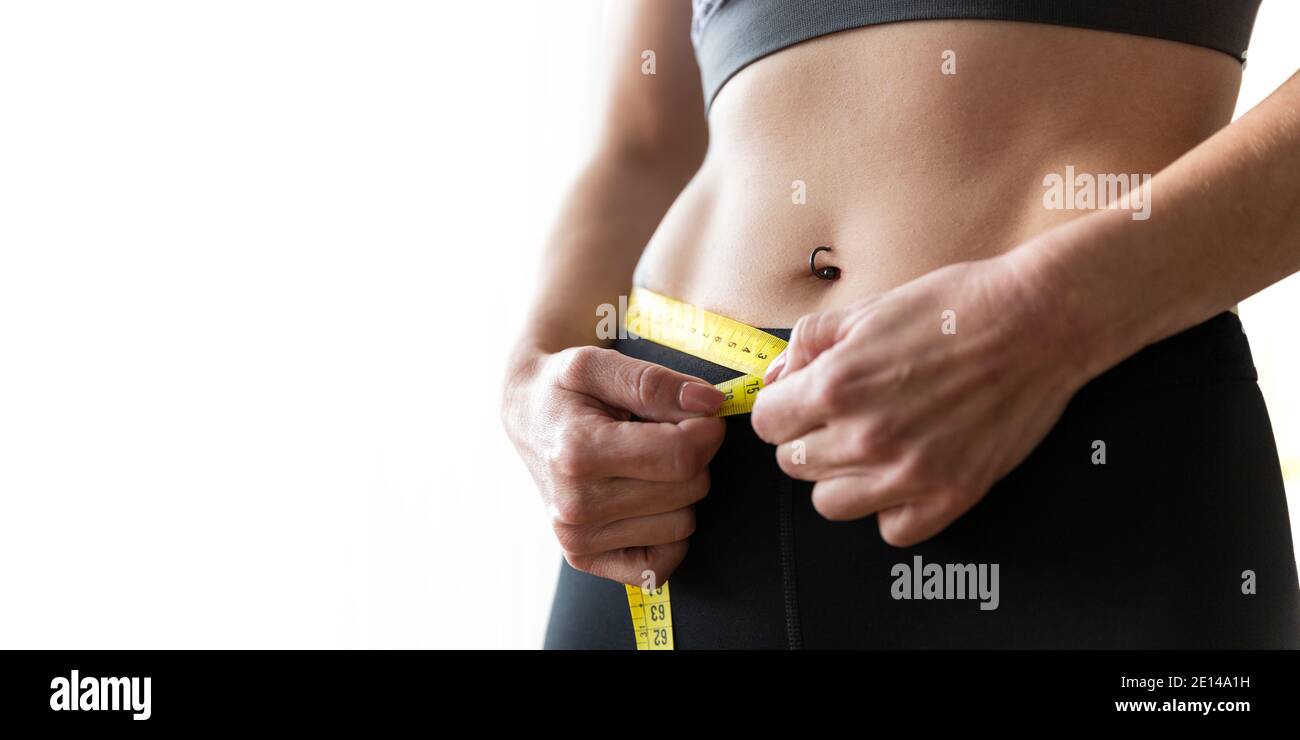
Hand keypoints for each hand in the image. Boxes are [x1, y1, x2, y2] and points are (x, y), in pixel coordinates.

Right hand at [501, 345, 725, 584]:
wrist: (526, 415)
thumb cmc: (564, 388)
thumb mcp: (598, 363)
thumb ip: (655, 382)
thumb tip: (709, 404)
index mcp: (576, 453)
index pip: (682, 455)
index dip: (707, 429)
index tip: (699, 412)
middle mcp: (574, 506)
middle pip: (689, 488)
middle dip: (692, 455)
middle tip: (661, 434)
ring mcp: (577, 540)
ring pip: (684, 523)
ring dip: (679, 491)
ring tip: (643, 464)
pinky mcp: (586, 559)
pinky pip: (663, 563)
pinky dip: (667, 532)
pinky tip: (644, 500)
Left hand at [751, 255, 1088, 545]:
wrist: (1037, 321)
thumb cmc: (956, 307)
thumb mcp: (866, 309)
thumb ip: (807, 344)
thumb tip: (776, 377)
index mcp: (836, 387)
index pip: (766, 424)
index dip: (782, 408)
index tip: (801, 401)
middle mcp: (865, 437)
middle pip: (793, 464)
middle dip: (808, 438)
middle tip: (845, 414)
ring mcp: (908, 474)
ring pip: (830, 504)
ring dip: (842, 477)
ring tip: (874, 444)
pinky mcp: (950, 497)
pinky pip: (891, 529)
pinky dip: (892, 508)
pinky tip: (906, 471)